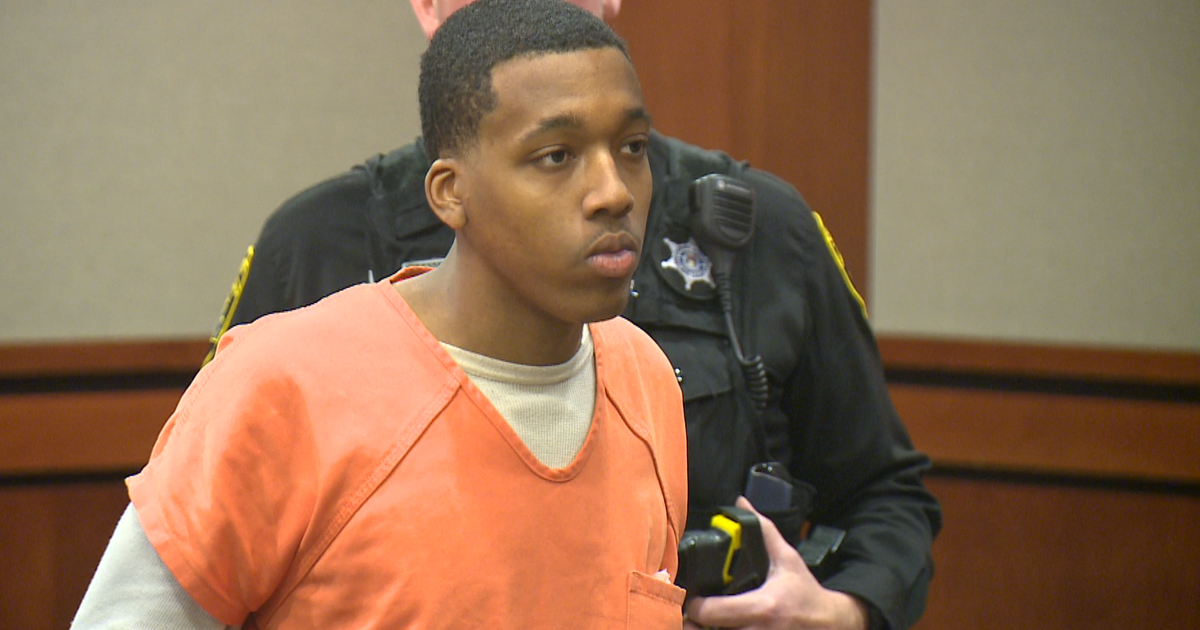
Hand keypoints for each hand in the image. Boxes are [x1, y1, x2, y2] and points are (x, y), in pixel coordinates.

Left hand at [682, 497, 868, 629]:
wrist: (831, 623)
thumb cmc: (806, 593)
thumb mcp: (787, 559)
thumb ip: (763, 531)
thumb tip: (742, 503)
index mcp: (762, 607)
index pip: (711, 612)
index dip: (696, 604)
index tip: (694, 596)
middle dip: (695, 622)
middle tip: (694, 611)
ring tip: (704, 621)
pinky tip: (721, 627)